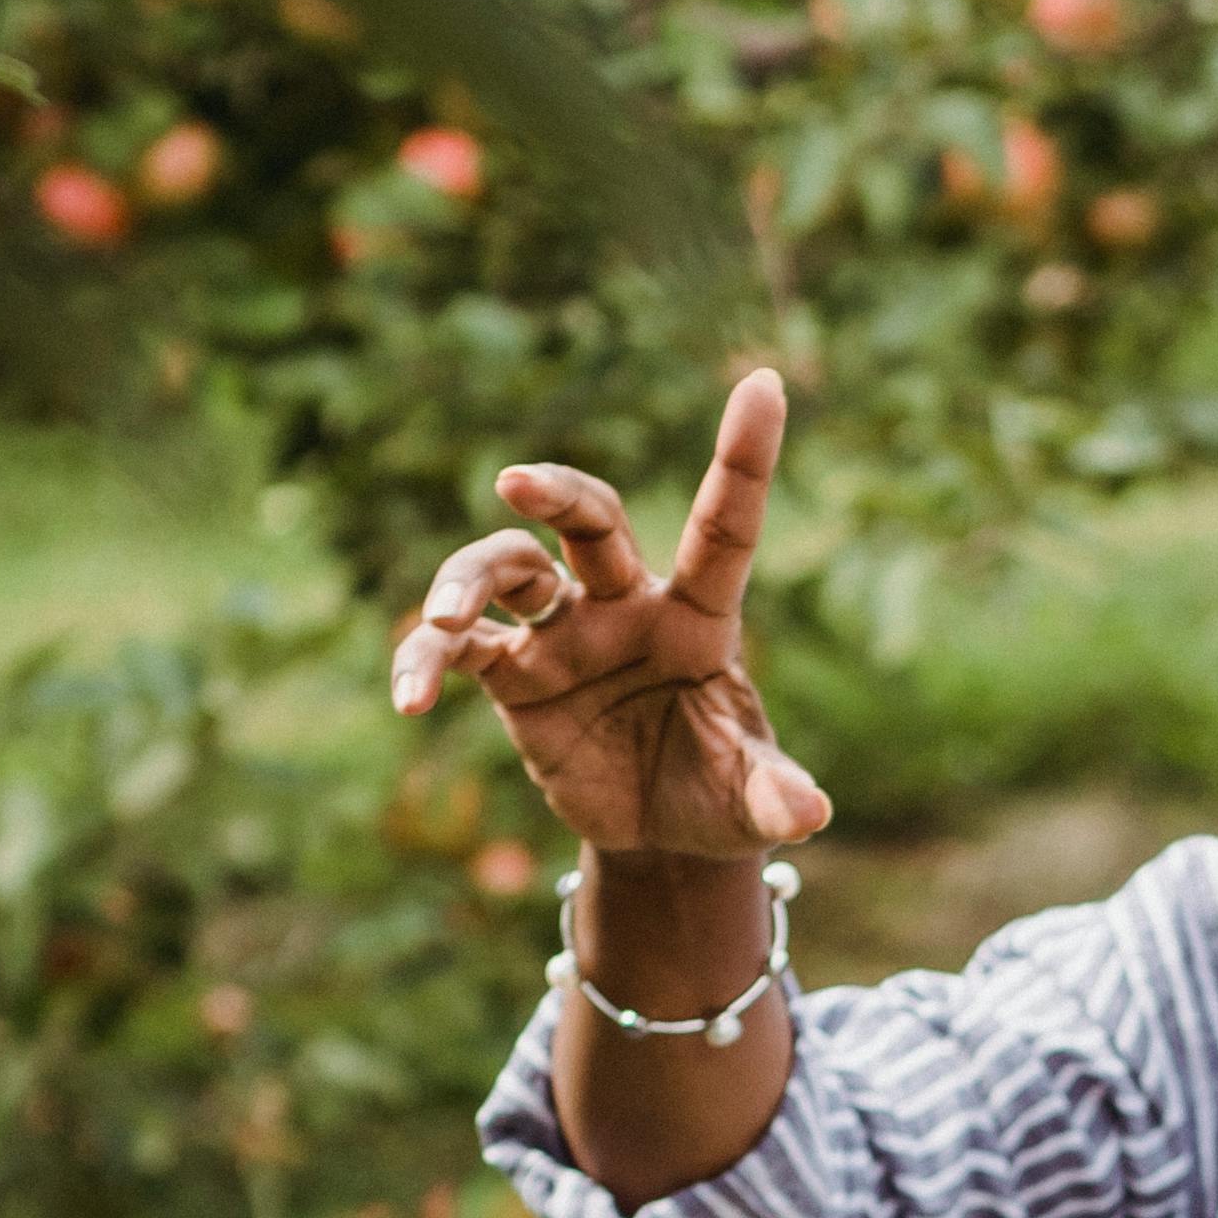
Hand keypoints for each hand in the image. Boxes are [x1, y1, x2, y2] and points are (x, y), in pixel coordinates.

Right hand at [388, 365, 831, 856]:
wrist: (656, 833)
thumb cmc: (717, 794)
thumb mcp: (748, 802)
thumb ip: (773, 797)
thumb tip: (808, 812)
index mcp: (699, 618)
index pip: (725, 528)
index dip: (744, 459)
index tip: (765, 384)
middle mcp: (625, 605)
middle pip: (591, 521)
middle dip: (557, 492)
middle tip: (516, 483)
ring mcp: (562, 633)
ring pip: (507, 569)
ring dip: (469, 583)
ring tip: (444, 621)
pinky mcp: (513, 676)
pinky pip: (459, 652)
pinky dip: (427, 663)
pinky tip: (409, 699)